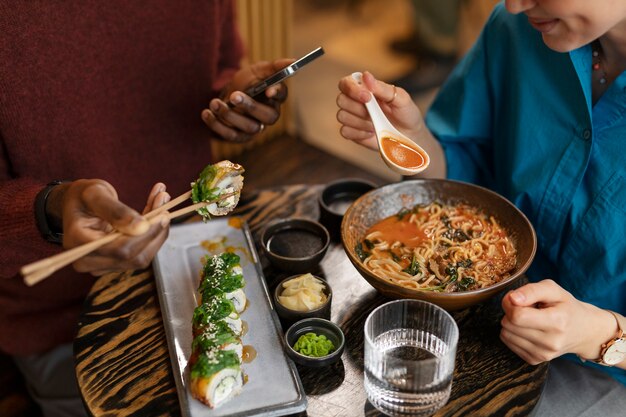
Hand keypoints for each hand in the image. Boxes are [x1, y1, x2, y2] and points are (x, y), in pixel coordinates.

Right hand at [54, 180, 170, 275]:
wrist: (78, 204)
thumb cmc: (83, 196)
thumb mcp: (96, 194)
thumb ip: (116, 210)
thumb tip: (141, 226)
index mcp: (78, 243)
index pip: (120, 250)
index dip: (146, 234)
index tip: (163, 212)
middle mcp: (88, 261)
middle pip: (134, 257)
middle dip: (155, 230)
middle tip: (165, 201)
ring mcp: (101, 266)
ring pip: (141, 256)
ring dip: (157, 230)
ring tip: (161, 201)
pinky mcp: (115, 263)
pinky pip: (141, 252)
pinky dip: (153, 232)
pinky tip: (156, 211)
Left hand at [201, 58, 291, 142]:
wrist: (227, 96)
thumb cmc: (247, 82)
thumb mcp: (258, 70)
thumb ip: (274, 66)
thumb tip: (293, 61)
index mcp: (274, 97)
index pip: (281, 96)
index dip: (277, 93)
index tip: (269, 90)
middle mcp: (268, 116)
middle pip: (267, 117)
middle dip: (250, 107)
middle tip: (235, 96)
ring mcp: (255, 128)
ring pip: (248, 127)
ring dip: (230, 115)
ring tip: (214, 103)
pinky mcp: (240, 137)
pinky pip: (231, 135)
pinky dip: (217, 125)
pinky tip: (206, 113)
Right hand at [336, 71, 424, 150]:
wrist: (410, 135)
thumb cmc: (405, 113)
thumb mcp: (400, 98)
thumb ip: (383, 88)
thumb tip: (366, 75)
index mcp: (365, 88)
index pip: (346, 83)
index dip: (352, 89)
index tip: (367, 97)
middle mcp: (355, 101)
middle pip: (341, 100)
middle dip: (357, 108)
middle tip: (373, 113)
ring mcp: (353, 118)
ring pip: (342, 116)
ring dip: (360, 121)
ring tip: (375, 123)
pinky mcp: (353, 133)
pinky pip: (345, 131)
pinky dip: (359, 133)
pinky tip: (371, 132)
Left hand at [500, 279, 616, 363]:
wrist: (584, 331)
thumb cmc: (567, 307)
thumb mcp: (554, 290)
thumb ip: (532, 290)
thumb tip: (512, 298)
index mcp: (557, 322)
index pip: (517, 315)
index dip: (510, 303)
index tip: (516, 298)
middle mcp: (550, 342)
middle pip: (509, 324)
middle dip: (510, 311)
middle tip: (526, 308)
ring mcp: (543, 354)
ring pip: (505, 334)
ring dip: (511, 323)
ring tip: (529, 319)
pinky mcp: (535, 360)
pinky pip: (509, 343)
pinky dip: (513, 334)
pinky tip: (529, 329)